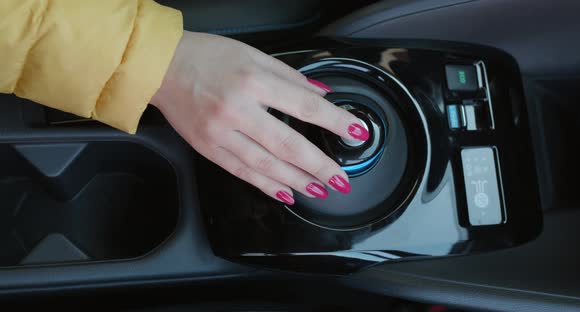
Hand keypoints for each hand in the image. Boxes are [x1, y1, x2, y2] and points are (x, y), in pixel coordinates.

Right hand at [151, 32, 369, 204]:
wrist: (160, 67)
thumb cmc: (207, 56)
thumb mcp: (254, 55)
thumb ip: (291, 76)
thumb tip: (321, 93)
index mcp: (252, 81)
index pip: (305, 106)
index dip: (335, 121)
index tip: (356, 132)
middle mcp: (237, 110)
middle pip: (287, 145)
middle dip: (319, 165)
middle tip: (341, 178)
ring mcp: (220, 133)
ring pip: (265, 165)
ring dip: (297, 180)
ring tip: (320, 189)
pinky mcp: (207, 148)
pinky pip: (241, 172)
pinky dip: (266, 185)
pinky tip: (286, 193)